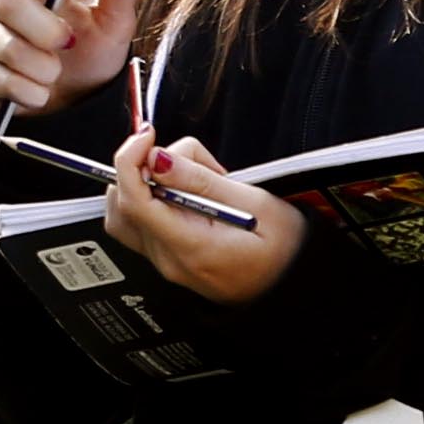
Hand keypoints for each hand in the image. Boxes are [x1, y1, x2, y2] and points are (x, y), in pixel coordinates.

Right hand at [0, 0, 148, 116]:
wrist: (73, 102)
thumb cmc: (89, 55)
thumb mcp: (113, 23)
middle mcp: (8, 1)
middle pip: (10, 2)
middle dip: (47, 32)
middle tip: (68, 44)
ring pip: (6, 45)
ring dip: (42, 68)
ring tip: (54, 71)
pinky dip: (29, 91)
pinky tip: (38, 89)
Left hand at [101, 126, 303, 302]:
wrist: (297, 286)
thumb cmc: (290, 250)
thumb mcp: (258, 205)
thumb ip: (202, 181)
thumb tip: (157, 158)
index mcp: (192, 248)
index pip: (134, 201)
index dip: (130, 160)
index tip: (147, 136)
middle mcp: (169, 260)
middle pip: (126, 202)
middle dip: (150, 169)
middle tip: (194, 164)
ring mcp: (165, 263)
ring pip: (127, 212)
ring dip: (150, 184)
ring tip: (198, 182)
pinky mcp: (168, 259)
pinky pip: (142, 224)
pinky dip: (154, 200)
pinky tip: (189, 196)